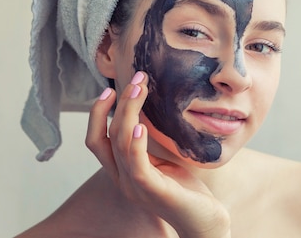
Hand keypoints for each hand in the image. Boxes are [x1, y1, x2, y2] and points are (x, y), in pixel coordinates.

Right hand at [85, 72, 230, 237]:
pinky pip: (137, 164)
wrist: (204, 222)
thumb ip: (150, 142)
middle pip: (105, 137)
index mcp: (122, 171)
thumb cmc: (186, 190)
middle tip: (136, 78)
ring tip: (140, 89)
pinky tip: (141, 125)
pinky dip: (136, 143)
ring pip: (120, 144)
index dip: (98, 114)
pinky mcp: (153, 191)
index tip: (111, 89)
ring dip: (128, 112)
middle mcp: (122, 179)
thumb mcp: (163, 160)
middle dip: (117, 104)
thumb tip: (147, 110)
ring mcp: (135, 186)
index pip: (96, 140)